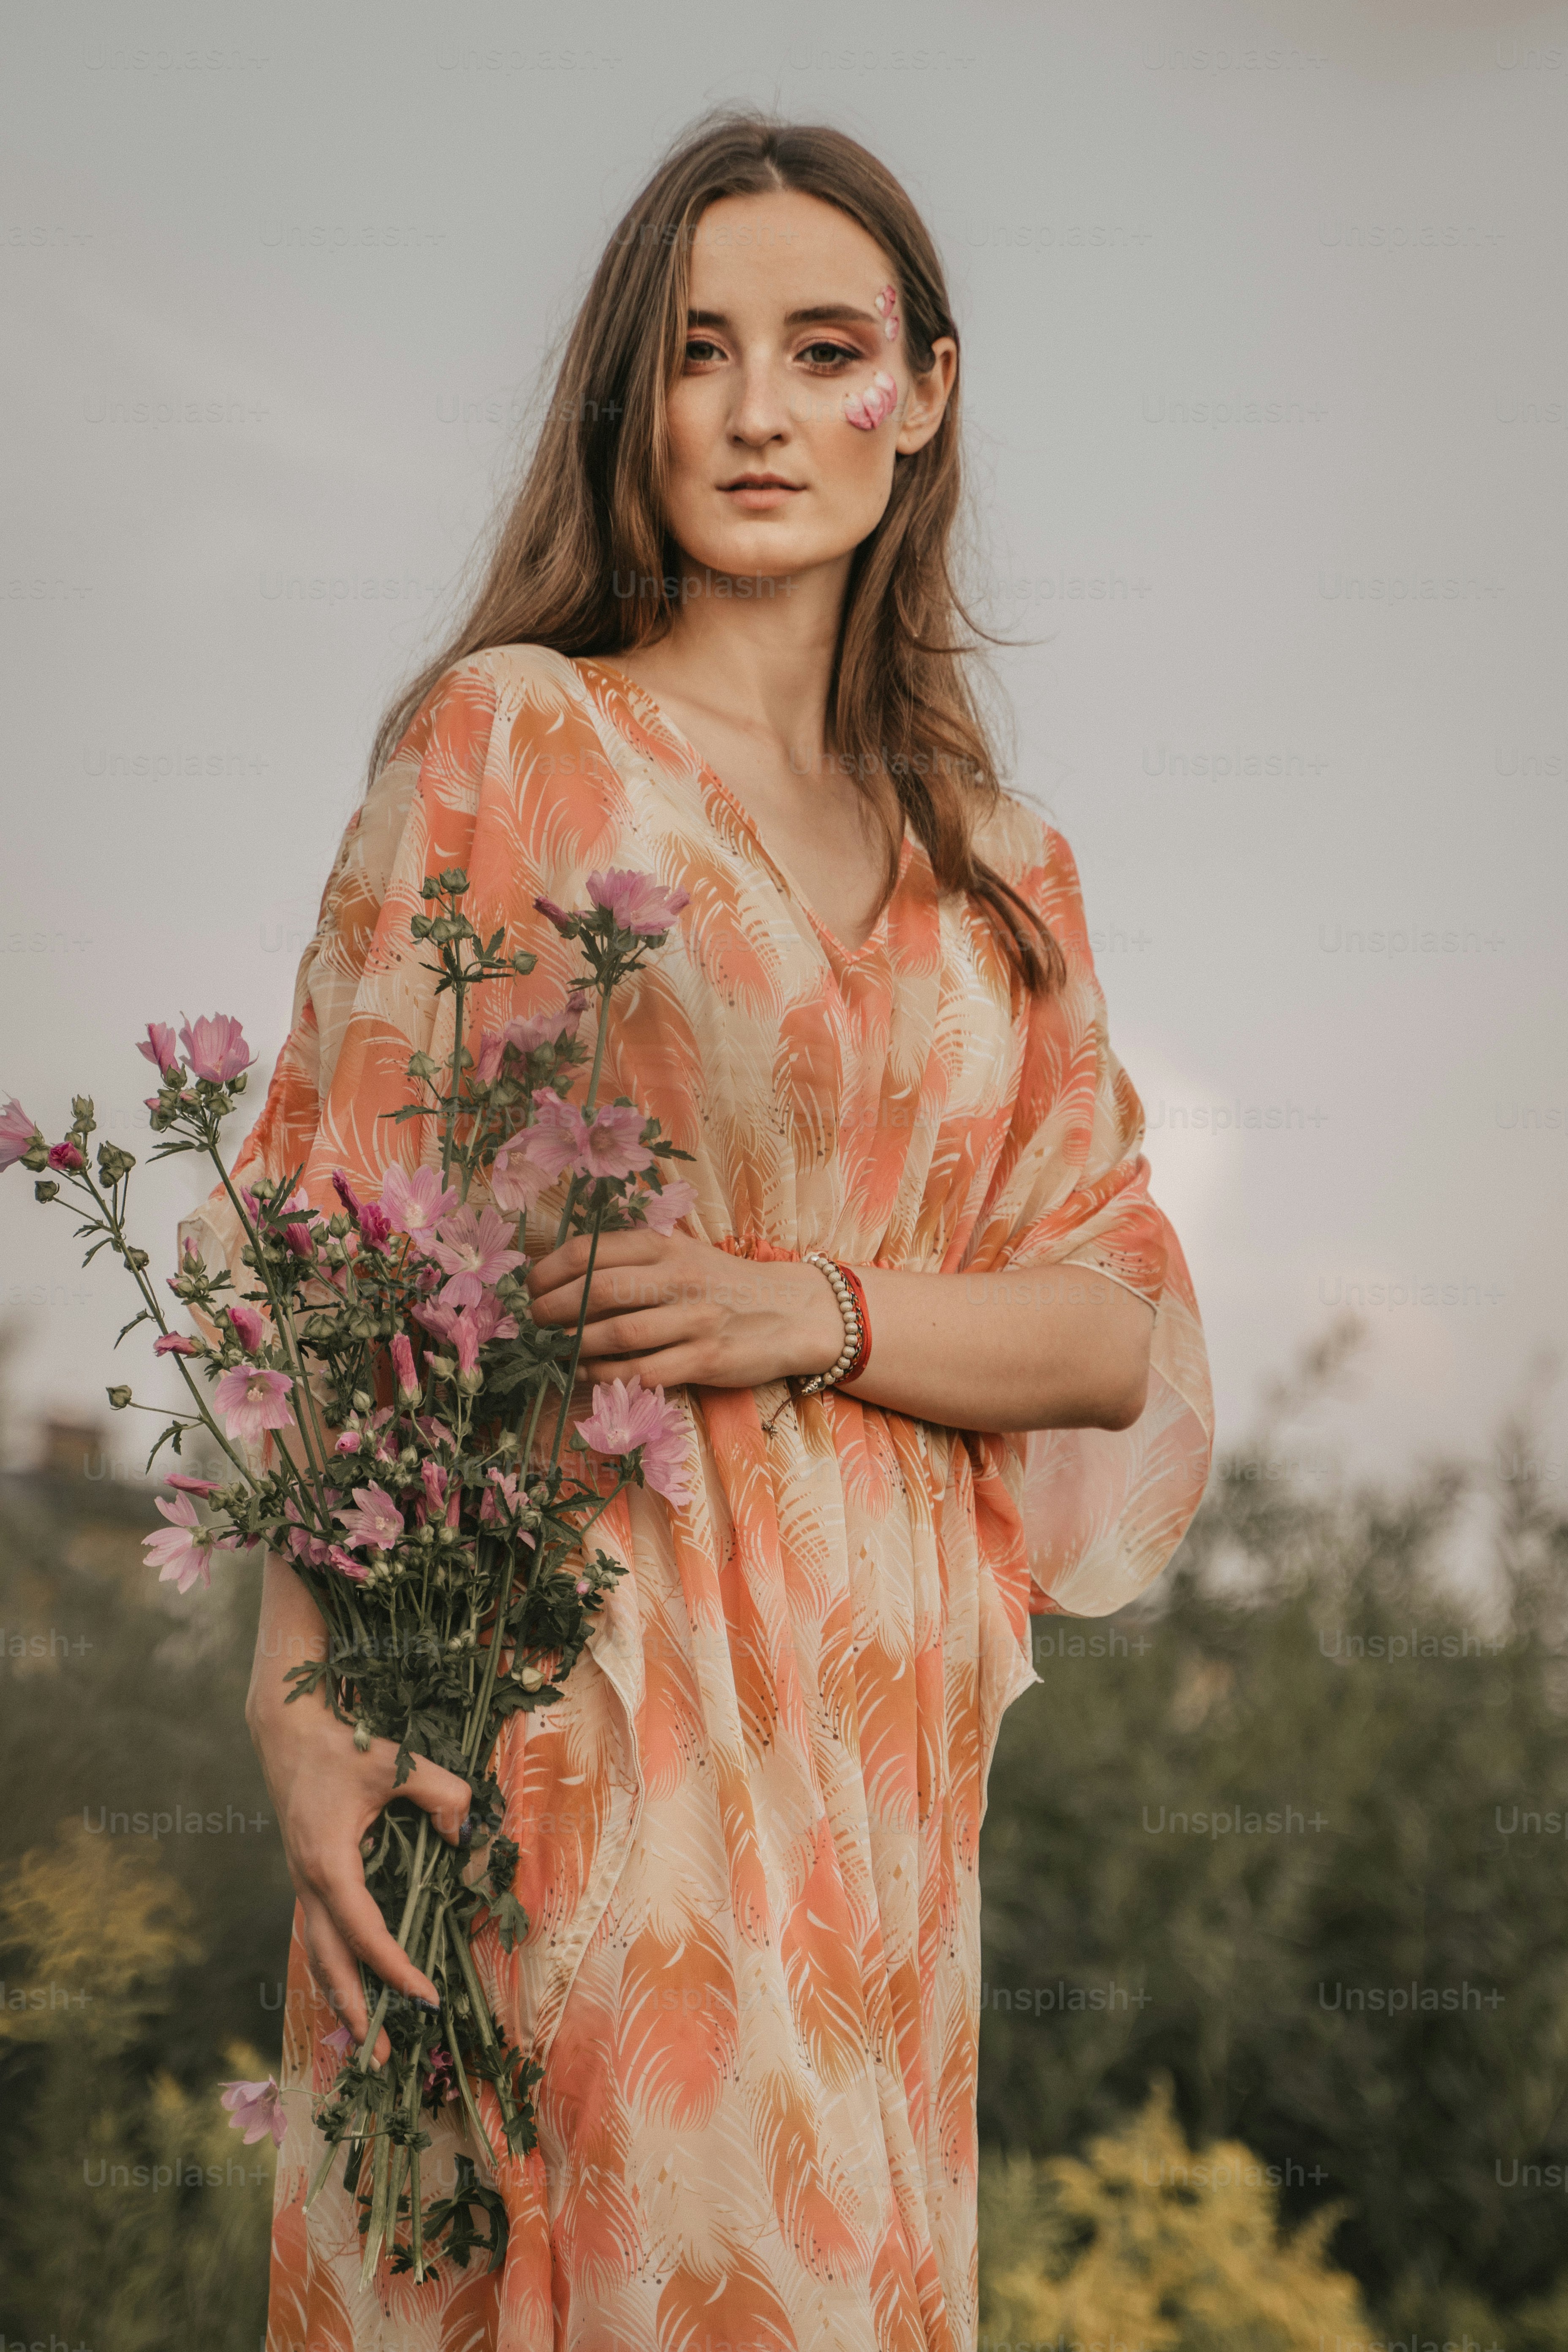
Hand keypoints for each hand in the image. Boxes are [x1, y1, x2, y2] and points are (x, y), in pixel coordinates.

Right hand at [246, 1555, 470, 2063]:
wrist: (286, 1731)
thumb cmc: (342, 1745)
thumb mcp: (396, 1762)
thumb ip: (442, 1794)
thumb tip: (474, 1832)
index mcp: (329, 1865)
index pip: (366, 1934)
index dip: (397, 1968)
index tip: (428, 1996)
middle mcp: (309, 1883)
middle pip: (330, 1964)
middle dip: (357, 2010)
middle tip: (384, 2056)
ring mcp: (303, 1884)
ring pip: (321, 1955)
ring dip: (342, 1997)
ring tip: (364, 2041)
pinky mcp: (308, 1877)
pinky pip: (322, 1934)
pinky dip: (337, 1968)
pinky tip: (353, 1988)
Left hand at [525, 1228, 844, 1391]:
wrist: (792, 1310)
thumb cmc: (724, 1283)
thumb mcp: (683, 1253)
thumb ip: (633, 1258)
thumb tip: (564, 1274)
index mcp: (666, 1245)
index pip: (592, 1250)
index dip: (550, 1271)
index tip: (531, 1288)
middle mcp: (679, 1277)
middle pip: (598, 1290)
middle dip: (554, 1309)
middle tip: (536, 1323)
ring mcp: (694, 1319)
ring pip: (618, 1333)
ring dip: (576, 1345)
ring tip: (557, 1350)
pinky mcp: (706, 1358)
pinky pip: (644, 1370)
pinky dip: (608, 1375)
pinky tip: (590, 1374)